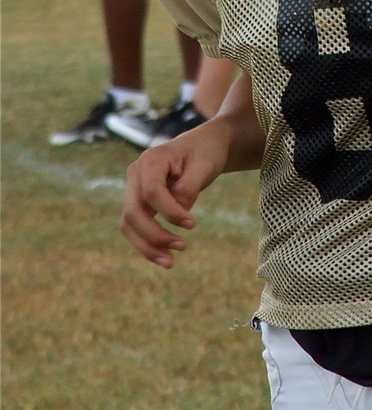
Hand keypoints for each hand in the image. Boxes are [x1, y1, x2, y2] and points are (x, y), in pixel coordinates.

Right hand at [120, 121, 230, 266]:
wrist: (201, 147)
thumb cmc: (204, 153)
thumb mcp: (205, 164)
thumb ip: (190, 186)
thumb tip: (179, 211)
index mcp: (151, 159)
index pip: (151, 192)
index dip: (169, 212)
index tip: (192, 225)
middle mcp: (136, 174)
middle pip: (133, 211)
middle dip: (155, 235)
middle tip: (182, 247)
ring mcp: (134, 189)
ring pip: (129, 224)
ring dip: (147, 246)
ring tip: (170, 262)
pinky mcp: (139, 203)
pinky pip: (135, 227)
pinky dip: (147, 244)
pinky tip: (165, 257)